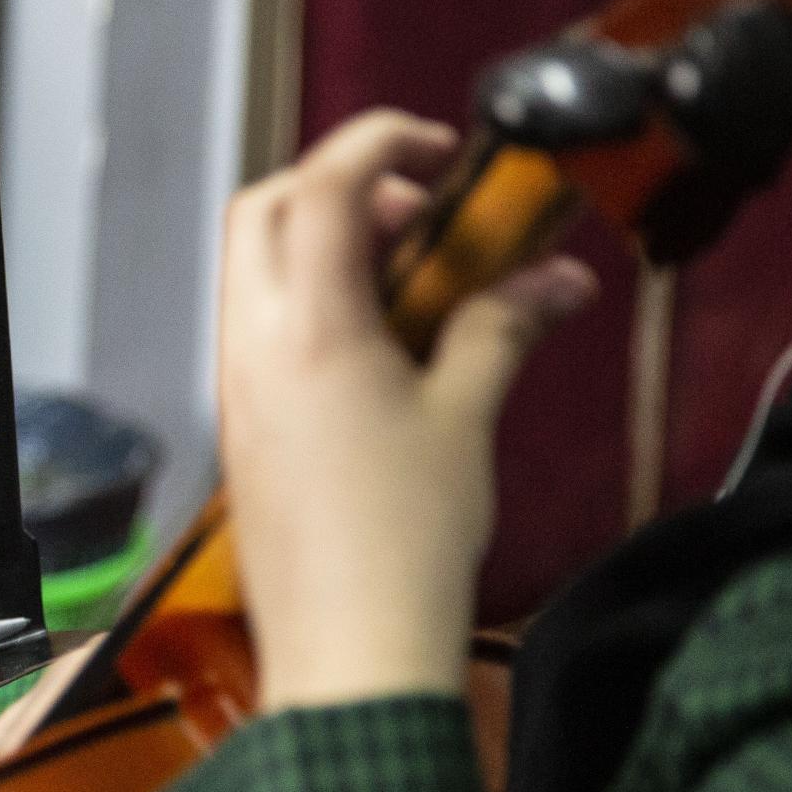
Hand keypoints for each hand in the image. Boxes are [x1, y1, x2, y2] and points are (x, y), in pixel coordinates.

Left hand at [220, 110, 596, 709]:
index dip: (377, 142)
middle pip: (264, 210)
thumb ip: (503, 327)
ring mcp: (236, 386)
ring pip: (255, 270)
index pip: (320, 187)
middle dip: (339, 185)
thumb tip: (555, 279)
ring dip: (323, 247)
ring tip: (413, 280)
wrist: (350, 648)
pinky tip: (383, 344)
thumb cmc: (407, 541)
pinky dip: (311, 303)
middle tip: (420, 213)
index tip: (438, 148)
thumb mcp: (467, 415)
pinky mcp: (241, 425)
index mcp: (308, 328)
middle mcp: (252, 346)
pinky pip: (259, 328)